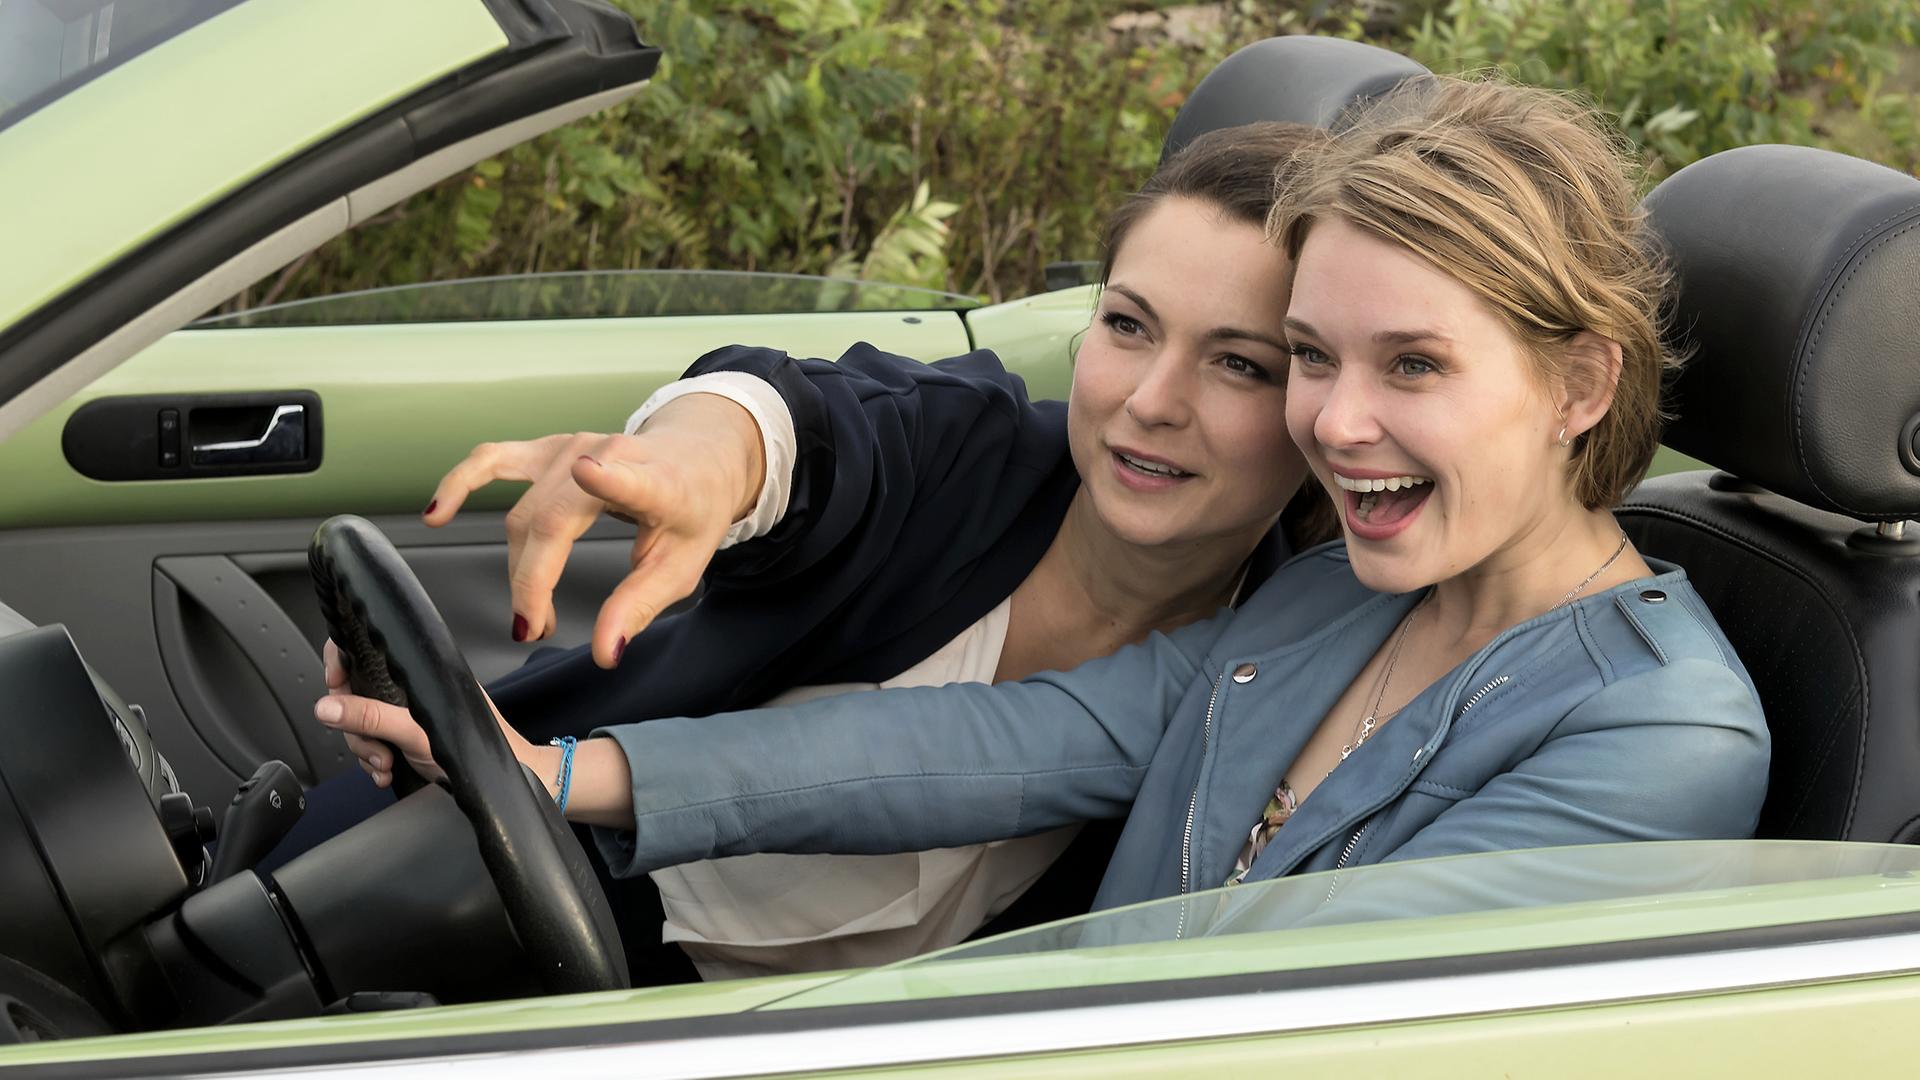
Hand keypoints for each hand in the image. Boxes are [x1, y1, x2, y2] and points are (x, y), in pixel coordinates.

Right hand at [314, 640, 538, 789]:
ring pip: (361, 724)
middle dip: (356, 726)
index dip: (340, 661)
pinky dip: (374, 762)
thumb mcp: (415, 730)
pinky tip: (386, 772)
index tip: (333, 685)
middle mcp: (406, 686)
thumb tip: (327, 707)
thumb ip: (371, 717)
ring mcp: (404, 712)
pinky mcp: (403, 738)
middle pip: (354, 694)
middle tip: (374, 747)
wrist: (498, 777)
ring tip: (385, 763)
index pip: (364, 648)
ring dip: (366, 749)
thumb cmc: (475, 743)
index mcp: (412, 669)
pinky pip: (372, 744)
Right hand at [422, 395, 764, 667]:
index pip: (632, 480)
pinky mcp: (549, 447)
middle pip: (549, 522)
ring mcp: (573, 445)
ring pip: (522, 514)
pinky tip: (437, 512)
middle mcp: (609, 454)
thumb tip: (604, 655)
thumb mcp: (681, 569)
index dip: (608, 479)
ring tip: (531, 615)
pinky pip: (493, 461)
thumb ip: (637, 608)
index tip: (587, 471)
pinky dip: (460, 483)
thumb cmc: (690, 512)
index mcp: (655, 482)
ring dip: (516, 569)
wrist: (696, 459)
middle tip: (539, 631)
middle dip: (533, 583)